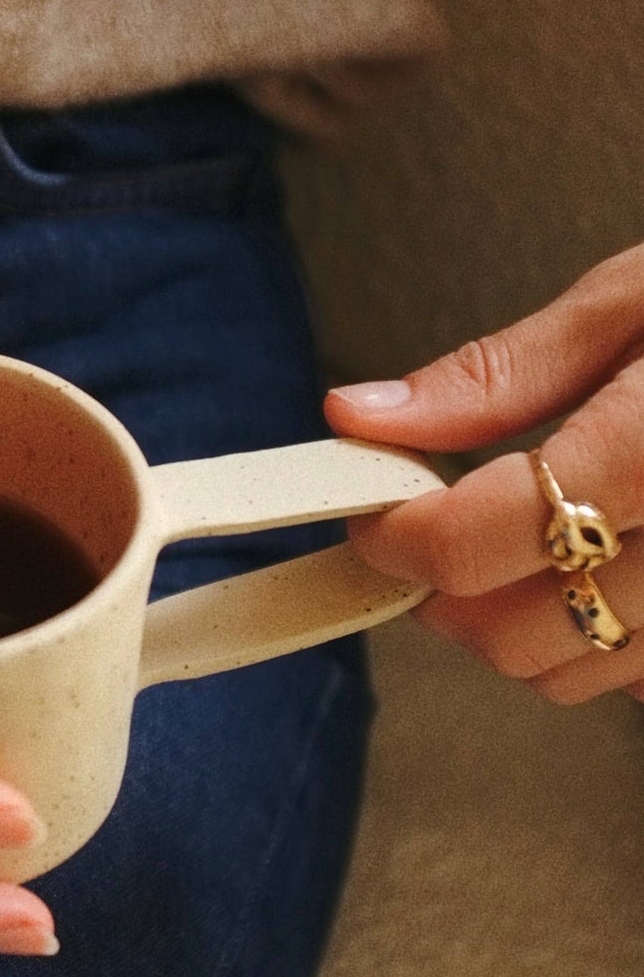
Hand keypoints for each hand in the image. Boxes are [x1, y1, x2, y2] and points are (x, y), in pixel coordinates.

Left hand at [324, 244, 643, 704]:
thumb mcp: (642, 298)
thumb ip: (501, 375)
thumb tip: (360, 415)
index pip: (492, 536)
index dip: (402, 538)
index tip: (373, 514)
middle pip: (524, 636)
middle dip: (453, 595)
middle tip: (442, 530)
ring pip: (582, 679)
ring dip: (522, 628)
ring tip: (534, 544)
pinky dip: (605, 645)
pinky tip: (619, 569)